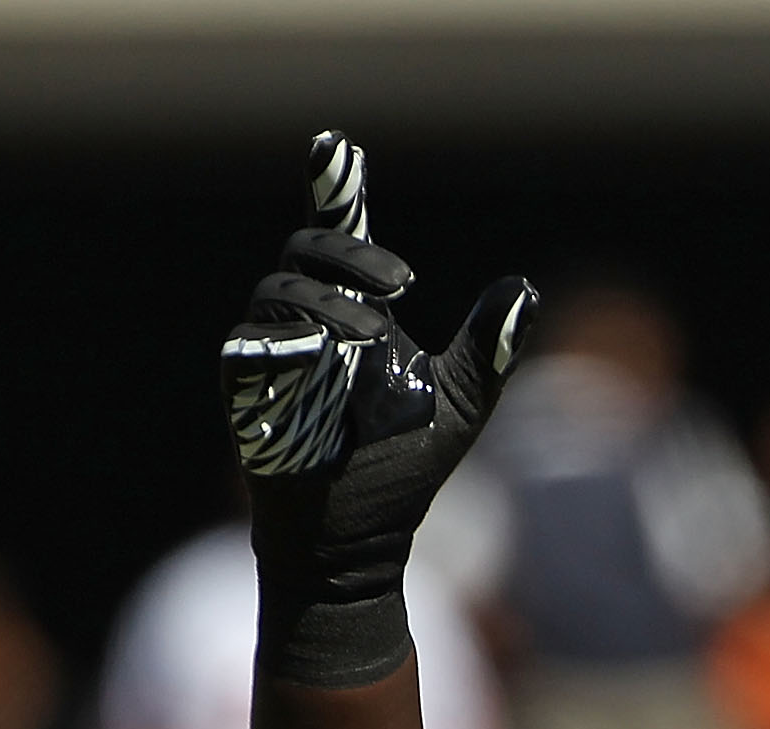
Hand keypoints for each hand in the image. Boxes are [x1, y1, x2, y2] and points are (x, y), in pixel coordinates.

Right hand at [220, 129, 534, 686]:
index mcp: (354, 316)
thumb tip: (526, 288)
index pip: (339, 241)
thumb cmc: (402, 471)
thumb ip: (490, 348)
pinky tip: (320, 355)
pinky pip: (252, 345)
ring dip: (329, 304)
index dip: (336, 190)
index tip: (336, 146)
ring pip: (279, 293)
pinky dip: (287, 343)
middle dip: (351, 257)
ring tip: (372, 339)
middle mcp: (306, 324)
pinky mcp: (243, 389)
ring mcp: (270, 353)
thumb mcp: (461, 404)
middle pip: (307, 253)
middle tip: (402, 286)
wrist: (359, 541)